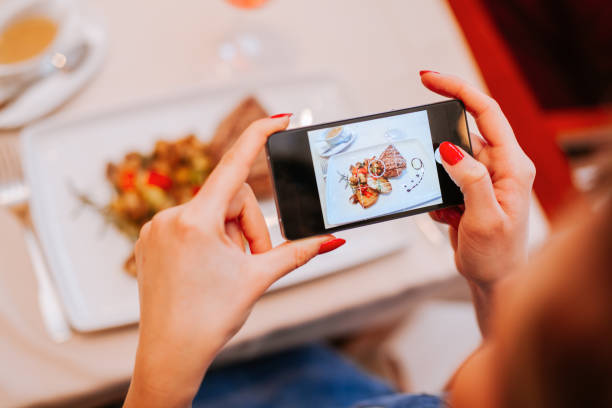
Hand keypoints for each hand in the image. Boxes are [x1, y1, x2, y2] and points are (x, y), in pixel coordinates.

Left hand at [124, 115, 344, 407]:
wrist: (169, 355)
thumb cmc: (210, 319)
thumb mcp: (258, 278)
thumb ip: (298, 252)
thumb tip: (334, 240)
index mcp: (196, 221)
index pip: (234, 165)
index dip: (259, 136)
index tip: (279, 118)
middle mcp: (171, 217)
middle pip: (230, 201)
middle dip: (250, 228)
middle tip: (253, 261)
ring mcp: (157, 228)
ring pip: (212, 214)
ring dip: (230, 237)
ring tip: (228, 271)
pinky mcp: (152, 239)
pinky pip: (191, 224)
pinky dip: (209, 240)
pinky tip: (207, 269)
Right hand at [421, 72, 534, 312]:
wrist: (496, 282)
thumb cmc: (498, 255)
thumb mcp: (485, 218)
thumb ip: (470, 180)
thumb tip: (449, 148)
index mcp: (512, 166)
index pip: (486, 113)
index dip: (458, 90)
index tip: (428, 78)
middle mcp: (500, 167)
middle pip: (463, 133)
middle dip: (437, 141)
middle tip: (416, 149)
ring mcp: (483, 179)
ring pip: (449, 158)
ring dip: (435, 175)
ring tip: (442, 204)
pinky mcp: (469, 192)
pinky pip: (444, 180)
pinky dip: (436, 195)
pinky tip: (447, 217)